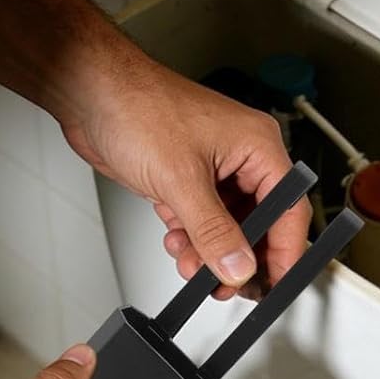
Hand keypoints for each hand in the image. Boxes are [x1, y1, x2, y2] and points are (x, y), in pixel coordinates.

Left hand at [58, 64, 310, 300]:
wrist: (91, 93)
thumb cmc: (137, 106)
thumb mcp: (181, 179)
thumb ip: (213, 231)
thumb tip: (238, 266)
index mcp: (257, 145)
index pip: (288, 208)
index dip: (285, 251)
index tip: (275, 283)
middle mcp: (240, 156)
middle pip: (260, 222)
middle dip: (239, 257)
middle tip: (227, 285)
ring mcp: (212, 168)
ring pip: (226, 227)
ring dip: (209, 252)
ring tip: (191, 265)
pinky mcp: (185, 178)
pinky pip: (200, 221)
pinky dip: (190, 239)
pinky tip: (176, 243)